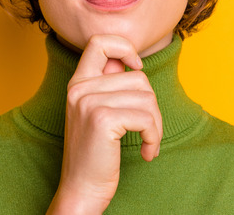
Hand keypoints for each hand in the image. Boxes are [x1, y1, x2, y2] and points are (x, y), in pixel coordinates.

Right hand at [47, 35, 162, 213]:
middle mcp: (79, 88)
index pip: (100, 42)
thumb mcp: (96, 112)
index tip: (135, 67)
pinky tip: (146, 151)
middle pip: (138, 77)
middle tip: (147, 130)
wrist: (81, 190)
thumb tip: (132, 63)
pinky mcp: (102, 119)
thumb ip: (109, 85)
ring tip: (147, 142)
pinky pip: (146, 118)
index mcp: (77, 83)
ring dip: (156, 125)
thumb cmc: (96, 154)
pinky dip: (154, 137)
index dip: (124, 47)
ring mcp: (88, 102)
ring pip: (147, 97)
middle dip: (152, 107)